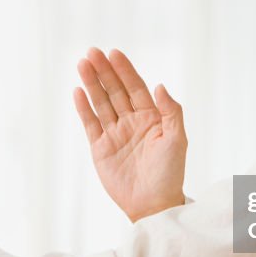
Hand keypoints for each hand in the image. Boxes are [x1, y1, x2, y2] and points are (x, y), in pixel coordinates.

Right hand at [74, 48, 187, 221]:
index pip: (135, 87)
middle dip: (104, 71)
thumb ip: (171, 111)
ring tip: (82, 64)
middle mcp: (131, 121)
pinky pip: (90, 123)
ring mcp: (115, 134)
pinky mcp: (100, 148)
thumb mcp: (178, 139)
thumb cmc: (170, 173)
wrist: (153, 204)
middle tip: (91, 52)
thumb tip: (159, 85)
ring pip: (101, 103)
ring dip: (91, 84)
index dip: (125, 70)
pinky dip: (84, 108)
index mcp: (151, 117)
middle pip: (115, 91)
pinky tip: (78, 91)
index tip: (114, 53)